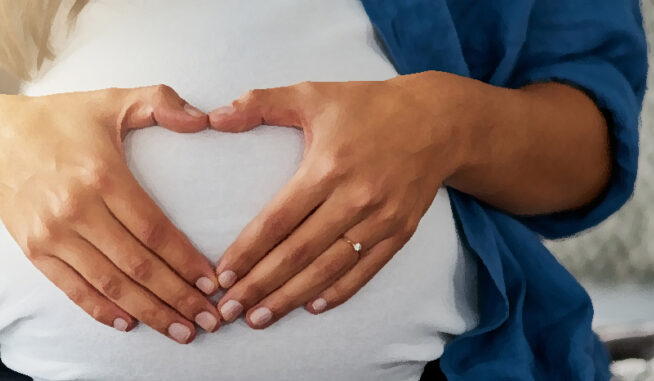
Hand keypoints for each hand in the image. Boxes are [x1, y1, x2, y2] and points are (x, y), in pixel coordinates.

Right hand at [0, 85, 222, 342]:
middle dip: (178, 297)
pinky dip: (101, 310)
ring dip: (149, 312)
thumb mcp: (110, 101)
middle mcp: (77, 209)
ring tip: (182, 330)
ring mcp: (53, 233)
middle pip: (137, 265)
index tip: (211, 282)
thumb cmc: (59, 121)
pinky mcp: (35, 250)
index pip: (154, 229)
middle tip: (209, 320)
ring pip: (110, 284)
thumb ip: (160, 101)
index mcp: (103, 175)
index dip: (185, 260)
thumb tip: (202, 117)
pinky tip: (130, 323)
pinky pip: (73, 288)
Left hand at [208, 71, 473, 327]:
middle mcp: (354, 198)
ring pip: (328, 269)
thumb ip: (260, 103)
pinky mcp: (401, 232)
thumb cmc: (368, 106)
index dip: (247, 252)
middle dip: (260, 285)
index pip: (278, 220)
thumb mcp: (313, 94)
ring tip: (258, 319)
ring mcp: (380, 219)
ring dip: (291, 298)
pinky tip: (311, 307)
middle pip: (298, 253)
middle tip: (228, 310)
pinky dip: (338, 292)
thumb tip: (214, 117)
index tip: (221, 276)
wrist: (440, 120)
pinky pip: (365, 270)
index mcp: (328, 167)